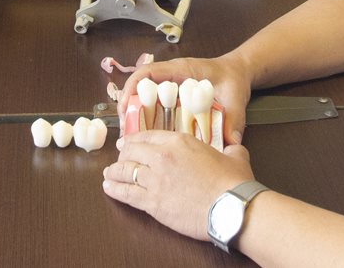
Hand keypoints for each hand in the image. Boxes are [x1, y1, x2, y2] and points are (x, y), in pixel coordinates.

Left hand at [102, 130, 254, 240]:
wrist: (230, 208)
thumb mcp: (235, 156)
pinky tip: (108, 188)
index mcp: (179, 141)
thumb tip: (234, 146)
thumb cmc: (233, 183)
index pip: (148, 136)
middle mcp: (162, 157)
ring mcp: (155, 180)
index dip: (134, 139)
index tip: (128, 142)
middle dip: (122, 155)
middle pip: (132, 152)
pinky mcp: (152, 202)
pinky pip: (126, 193)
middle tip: (118, 158)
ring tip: (108, 174)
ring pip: (125, 172)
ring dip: (114, 172)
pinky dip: (115, 190)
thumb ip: (231, 148)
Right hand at [115, 55, 252, 145]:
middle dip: (129, 107)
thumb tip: (231, 142)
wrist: (239, 73)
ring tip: (132, 139)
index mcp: (181, 70)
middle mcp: (171, 77)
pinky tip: (149, 138)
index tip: (125, 107)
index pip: (147, 72)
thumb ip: (234, 118)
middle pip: (140, 88)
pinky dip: (150, 121)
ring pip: (146, 99)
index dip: (131, 87)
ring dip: (137, 116)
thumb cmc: (233, 78)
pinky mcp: (175, 99)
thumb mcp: (235, 97)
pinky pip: (156, 107)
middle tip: (125, 131)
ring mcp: (171, 87)